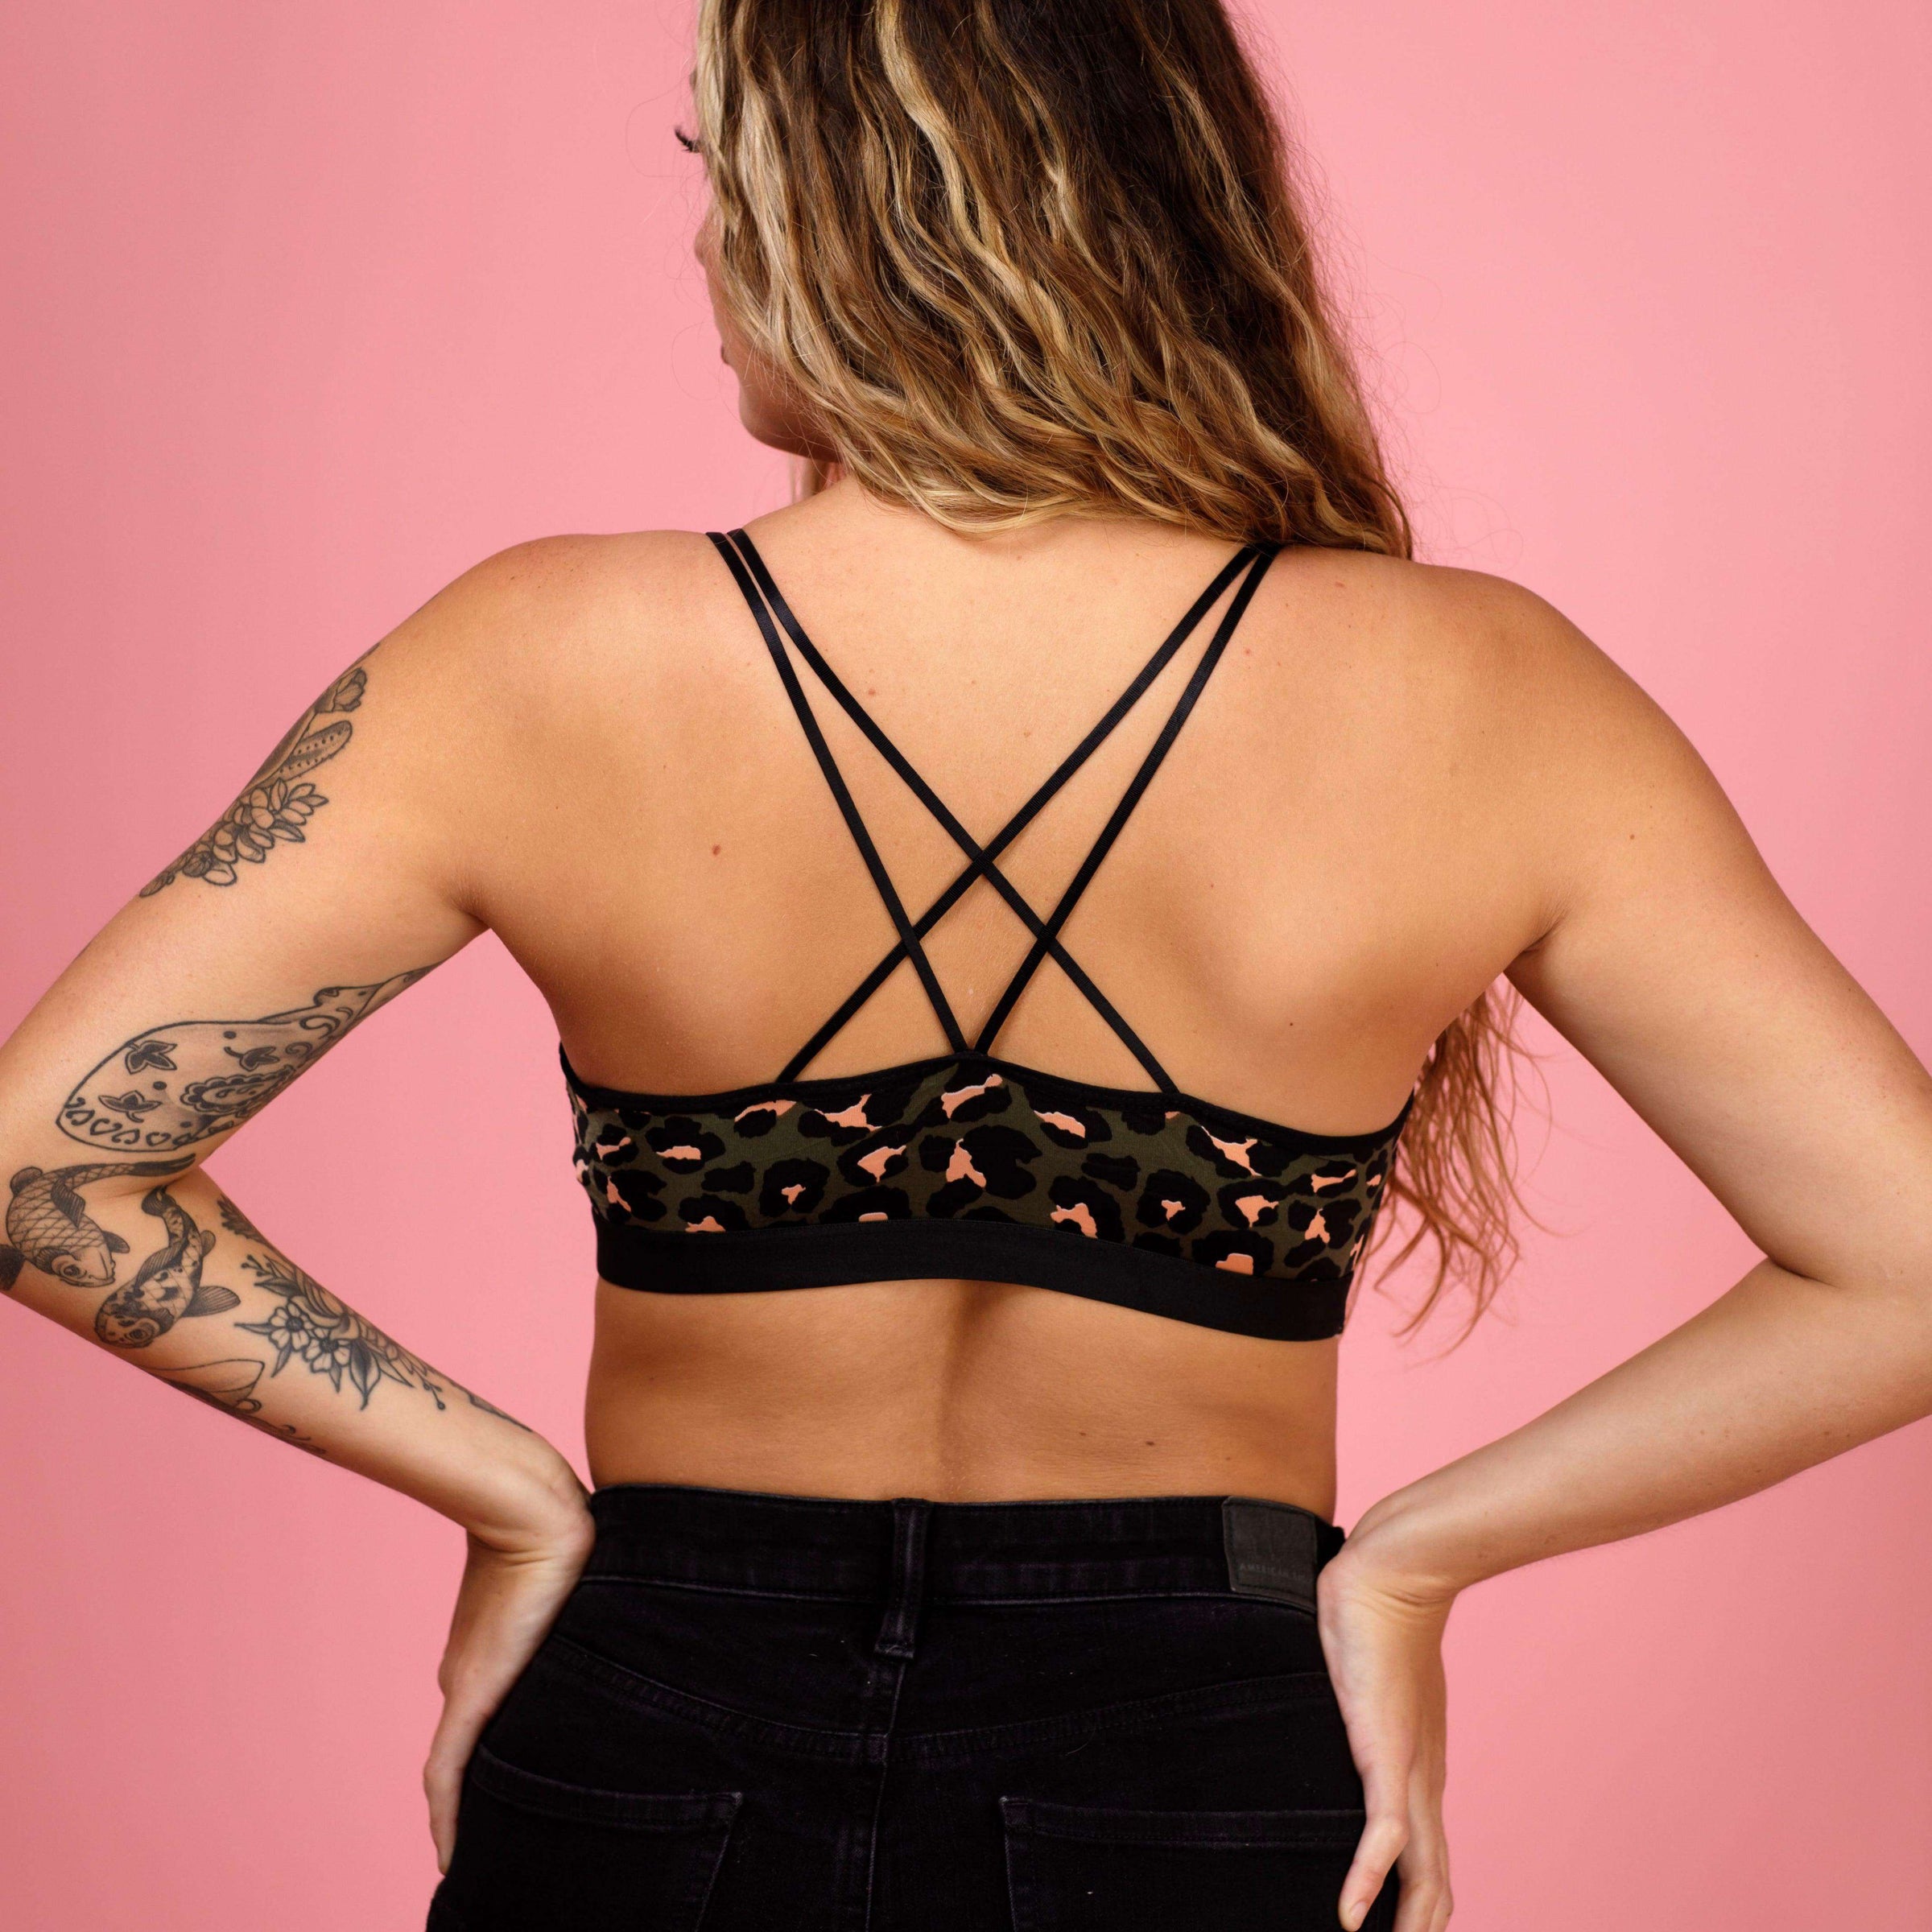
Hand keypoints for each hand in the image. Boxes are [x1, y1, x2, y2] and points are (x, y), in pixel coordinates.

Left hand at [423, 1497, 596, 1870]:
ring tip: (476, 1858)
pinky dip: (445, 1814)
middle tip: (504, 1843)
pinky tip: (448, 1854)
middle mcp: (475, 1675)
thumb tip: (661, 1615)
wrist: (533, 1512)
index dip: (504, 1756)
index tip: (521, 1793)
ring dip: (468, 1814)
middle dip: (487, 1797)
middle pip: (480, 1750)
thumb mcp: (582, 1588)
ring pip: (464, 1768)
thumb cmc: (569, 1535)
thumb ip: (595, 1613)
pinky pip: (446, 1771)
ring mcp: (470, 1686)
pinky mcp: (470, 1694)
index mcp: (499, 1655)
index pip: (495, 1720)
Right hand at [1316, 1524, 1455, 1930]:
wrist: (1396, 1570)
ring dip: (1404, 1926)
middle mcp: (1424, 1782)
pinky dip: (1366, 1882)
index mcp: (1420, 1768)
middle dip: (1417, 1930)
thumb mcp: (1364, 1676)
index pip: (1429, 1860)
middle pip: (1434, 1884)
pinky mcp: (1386, 1753)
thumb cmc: (1376, 1610)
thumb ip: (1353, 1698)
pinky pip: (1382, 1836)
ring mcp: (1409, 1771)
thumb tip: (1329, 1687)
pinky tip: (1350, 1918)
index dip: (1419, 1909)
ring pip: (1421, 1875)